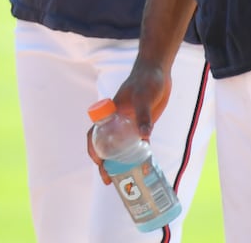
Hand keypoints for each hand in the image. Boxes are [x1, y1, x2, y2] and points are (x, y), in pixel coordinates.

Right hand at [88, 58, 172, 184]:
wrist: (158, 70)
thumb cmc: (146, 80)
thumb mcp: (143, 97)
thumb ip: (143, 115)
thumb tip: (145, 137)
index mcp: (110, 115)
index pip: (94, 134)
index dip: (92, 149)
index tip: (98, 162)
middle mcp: (117, 122)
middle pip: (106, 146)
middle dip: (105, 164)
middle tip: (110, 181)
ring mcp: (130, 125)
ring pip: (121, 148)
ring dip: (121, 163)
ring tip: (125, 180)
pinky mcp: (144, 125)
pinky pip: (139, 145)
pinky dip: (140, 157)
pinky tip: (144, 169)